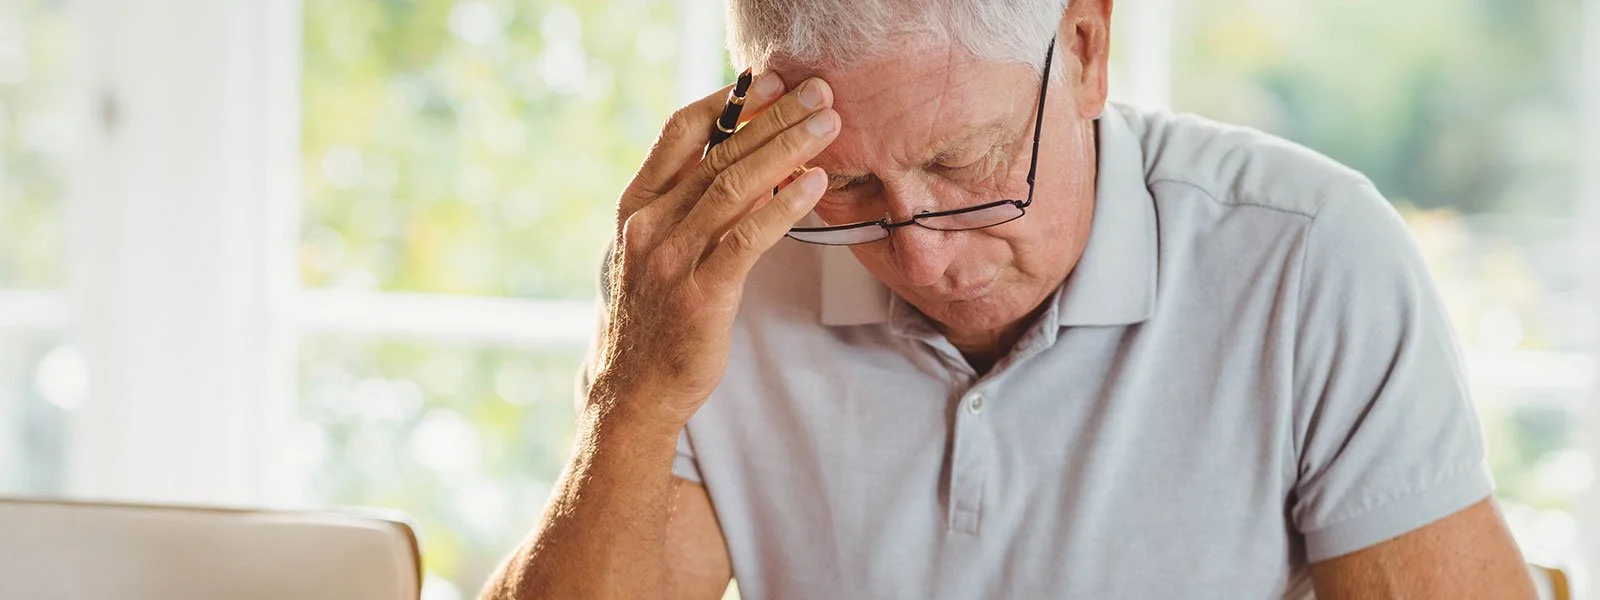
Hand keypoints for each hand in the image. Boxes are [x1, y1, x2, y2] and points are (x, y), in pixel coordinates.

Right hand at [590, 73, 839, 426]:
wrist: (632, 390)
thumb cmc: (652, 318)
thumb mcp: (655, 250)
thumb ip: (688, 207)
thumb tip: (745, 165)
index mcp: (636, 206)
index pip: (680, 134)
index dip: (727, 102)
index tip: (769, 81)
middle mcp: (649, 224)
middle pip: (719, 153)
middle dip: (774, 116)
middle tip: (819, 91)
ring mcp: (672, 258)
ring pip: (736, 186)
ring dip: (788, 149)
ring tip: (829, 125)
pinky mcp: (701, 294)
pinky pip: (748, 239)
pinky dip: (784, 207)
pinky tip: (815, 185)